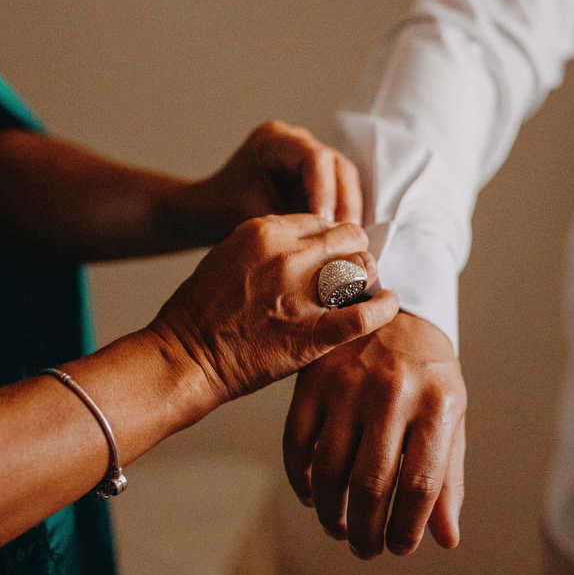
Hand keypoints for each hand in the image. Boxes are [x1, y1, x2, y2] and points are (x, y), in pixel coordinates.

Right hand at [150, 214, 398, 405]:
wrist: (185, 356)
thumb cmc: (199, 310)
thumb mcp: (229, 255)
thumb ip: (267, 244)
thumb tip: (304, 244)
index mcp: (263, 231)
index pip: (319, 219)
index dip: (329, 235)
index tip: (331, 251)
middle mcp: (285, 256)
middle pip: (347, 235)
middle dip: (354, 248)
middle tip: (354, 266)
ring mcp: (300, 294)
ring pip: (360, 268)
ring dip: (366, 276)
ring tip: (366, 287)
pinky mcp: (312, 333)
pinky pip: (364, 314)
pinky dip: (384, 308)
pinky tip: (389, 304)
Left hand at [181, 121, 361, 240]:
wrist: (210, 210)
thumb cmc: (223, 209)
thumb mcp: (253, 216)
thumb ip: (289, 222)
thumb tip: (326, 238)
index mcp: (274, 139)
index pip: (315, 159)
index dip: (325, 192)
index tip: (326, 225)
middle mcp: (296, 141)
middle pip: (338, 166)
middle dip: (344, 203)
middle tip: (345, 238)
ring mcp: (308, 156)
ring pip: (345, 178)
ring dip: (349, 209)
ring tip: (346, 242)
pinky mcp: (316, 175)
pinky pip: (340, 189)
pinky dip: (344, 212)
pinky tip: (343, 238)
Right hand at [282, 311, 465, 557]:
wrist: (395, 308)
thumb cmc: (429, 373)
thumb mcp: (451, 416)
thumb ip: (448, 477)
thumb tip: (445, 539)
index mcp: (436, 404)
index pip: (420, 485)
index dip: (407, 528)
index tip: (399, 547)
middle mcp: (391, 393)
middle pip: (371, 485)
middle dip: (366, 532)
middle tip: (365, 549)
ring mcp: (346, 385)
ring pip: (329, 470)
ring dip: (331, 513)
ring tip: (339, 529)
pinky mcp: (312, 380)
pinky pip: (296, 443)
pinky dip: (300, 480)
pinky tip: (312, 495)